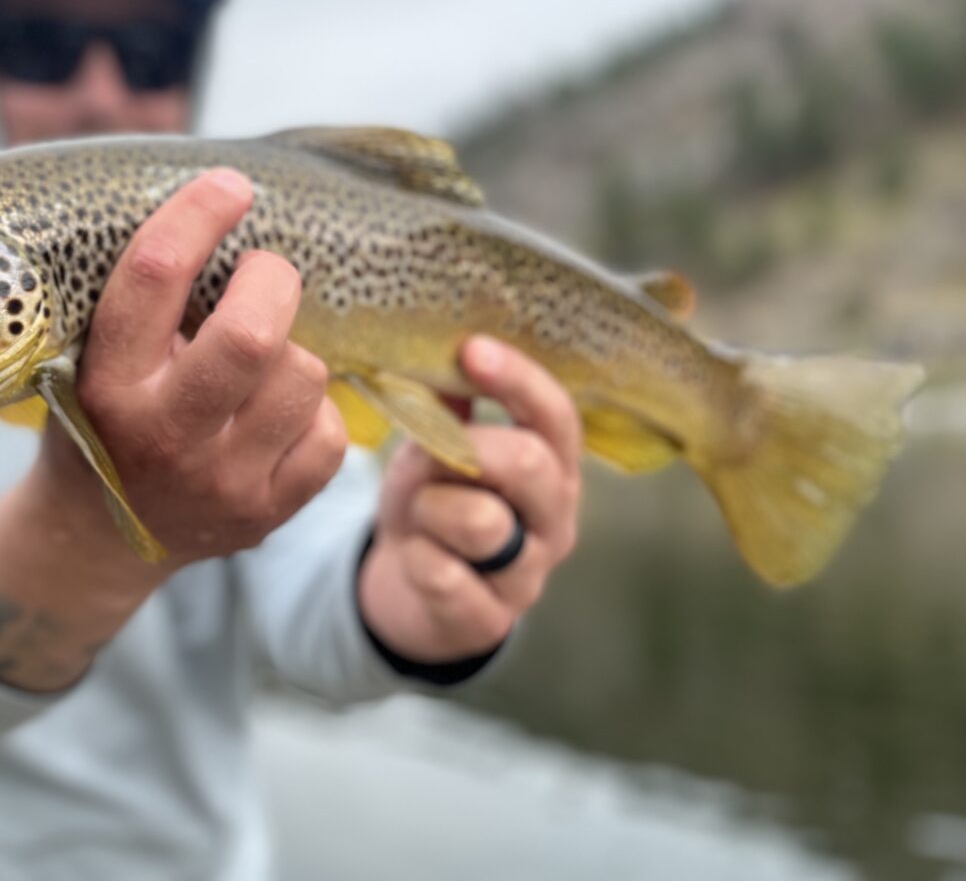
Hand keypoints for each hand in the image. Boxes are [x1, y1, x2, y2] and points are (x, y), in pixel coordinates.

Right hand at [31, 168, 348, 569]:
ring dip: (292, 353)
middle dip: (271, 282)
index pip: (154, 278)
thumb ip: (143, 302)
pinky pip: (329, 433)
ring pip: (304, 375)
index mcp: (109, 383)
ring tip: (258, 364)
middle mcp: (164, 436)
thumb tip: (215, 202)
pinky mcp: (266, 514)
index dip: (198, 215)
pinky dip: (311, 412)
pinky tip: (273, 416)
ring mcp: (221, 482)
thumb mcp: (89, 358)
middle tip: (261, 277)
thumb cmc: (102, 419)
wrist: (96, 538)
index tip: (229, 187)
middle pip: (253, 334)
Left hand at [358, 337, 581, 663]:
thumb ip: (448, 406)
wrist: (411, 589)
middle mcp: (554, 516)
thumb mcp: (437, 446)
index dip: (517, 379)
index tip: (471, 350)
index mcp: (552, 463)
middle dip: (465, 449)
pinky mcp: (491, 620)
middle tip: (427, 454)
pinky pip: (446, 577)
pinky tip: (413, 555)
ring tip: (419, 512)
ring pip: (482, 522)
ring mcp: (528, 573)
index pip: (555, 415)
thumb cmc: (433, 499)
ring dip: (430, 506)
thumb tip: (441, 345)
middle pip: (528, 463)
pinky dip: (415, 557)